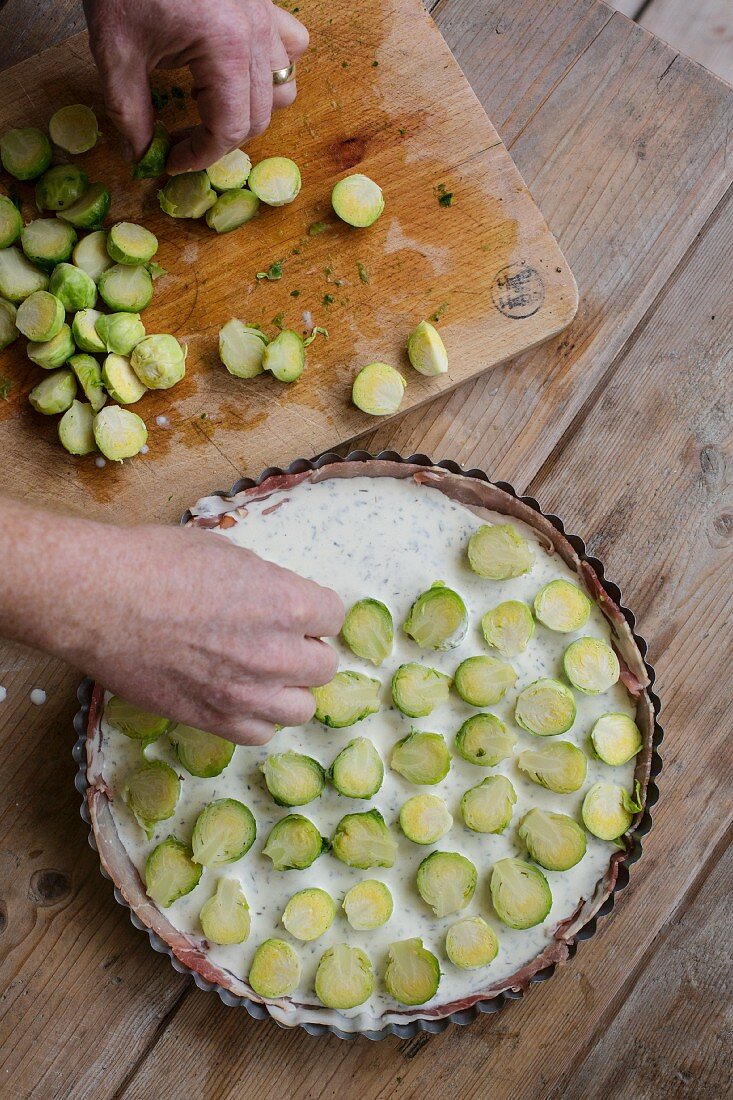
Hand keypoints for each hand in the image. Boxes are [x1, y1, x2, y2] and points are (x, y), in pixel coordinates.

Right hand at [0, 499, 342, 744]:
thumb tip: (276, 597)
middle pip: (324, 666)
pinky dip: (255, 717)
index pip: (334, 616)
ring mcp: (244, 693)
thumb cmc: (154, 562)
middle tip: (276, 639)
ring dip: (287, 689)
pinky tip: (236, 695)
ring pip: (301, 709)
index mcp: (287, 603)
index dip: (314, 611)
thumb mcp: (227, 552)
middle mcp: (275, 654)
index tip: (296, 610)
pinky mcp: (211, 720)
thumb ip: (265, 582)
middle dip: (305, 650)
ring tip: (259, 672)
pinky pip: (259, 733)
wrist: (96, 598)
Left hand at [83, 0, 308, 171]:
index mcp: (225, 49)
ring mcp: (266, 17)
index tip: (173, 162)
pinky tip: (237, 68)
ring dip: (253, 108)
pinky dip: (272, 68)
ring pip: (284, 87)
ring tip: (212, 104)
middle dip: (222, 139)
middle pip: (259, 117)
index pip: (230, 130)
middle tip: (186, 140)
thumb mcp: (116, 51)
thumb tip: (139, 156)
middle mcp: (257, 36)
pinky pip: (292, 47)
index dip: (200, 156)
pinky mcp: (265, 3)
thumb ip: (130, 113)